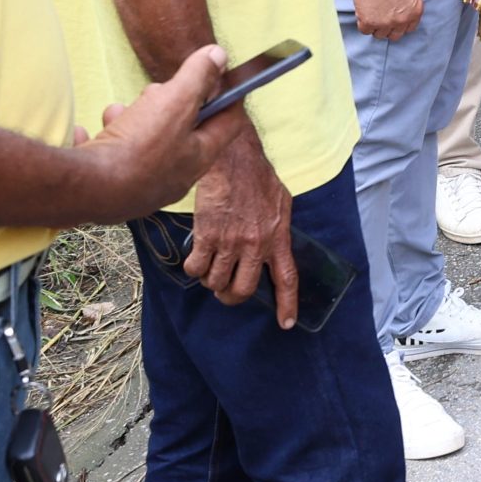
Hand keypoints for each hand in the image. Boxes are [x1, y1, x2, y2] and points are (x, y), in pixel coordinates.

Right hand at [84, 45, 240, 220]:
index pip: (229, 123)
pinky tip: (87, 133)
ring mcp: (141, 185)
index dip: (228, 95)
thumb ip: (197, 77)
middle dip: (168, 104)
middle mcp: (174, 176)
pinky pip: (106, 157)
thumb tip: (218, 56)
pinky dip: (98, 141)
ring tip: (117, 111)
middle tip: (155, 92)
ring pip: (142, 142)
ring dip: (130, 119)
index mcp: (199, 157)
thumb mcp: (174, 101)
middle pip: (181, 131)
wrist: (87, 190)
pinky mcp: (110, 189)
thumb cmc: (137, 149)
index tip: (216, 74)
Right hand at [182, 123, 300, 324]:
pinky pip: (196, 268)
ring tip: (209, 268)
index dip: (287, 304)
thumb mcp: (280, 202)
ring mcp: (231, 242)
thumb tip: (275, 242)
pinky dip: (193, 269)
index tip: (286, 324)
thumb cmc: (257, 175)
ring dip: (210, 281)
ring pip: (216, 282)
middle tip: (226, 290)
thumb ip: (277, 227)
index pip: (286, 278)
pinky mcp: (207, 235)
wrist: (232, 157)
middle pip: (244, 290)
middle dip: (232, 296)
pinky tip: (194, 259)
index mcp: (277, 237)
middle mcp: (255, 245)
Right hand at [352, 0, 422, 41]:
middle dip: (389, 28)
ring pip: (379, 35)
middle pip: (394, 35)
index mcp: (415, 12)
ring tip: (371, 16)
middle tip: (381, 19)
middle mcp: (401, 21)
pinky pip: (365, 30)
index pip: (409, 28)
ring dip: (375, 27)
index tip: (394, 20)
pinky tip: (363, 15)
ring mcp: (385, 23)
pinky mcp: (369, 21)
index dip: (400, 24)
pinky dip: (363, 24)